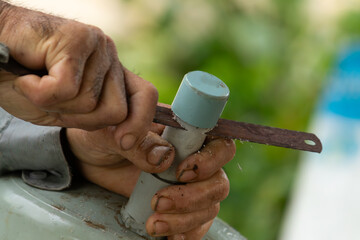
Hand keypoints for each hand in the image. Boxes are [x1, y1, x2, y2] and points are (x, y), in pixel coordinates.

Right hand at [0, 3, 157, 140]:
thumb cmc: (24, 80)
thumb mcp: (63, 110)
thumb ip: (94, 119)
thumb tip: (128, 140)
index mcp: (110, 73)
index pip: (145, 97)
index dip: (140, 122)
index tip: (124, 142)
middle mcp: (109, 56)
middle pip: (117, 110)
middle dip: (80, 118)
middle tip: (53, 100)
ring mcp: (96, 45)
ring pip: (90, 102)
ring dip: (55, 104)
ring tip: (37, 83)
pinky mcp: (76, 39)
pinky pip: (65, 89)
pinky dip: (39, 92)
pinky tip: (29, 76)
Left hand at [66, 124, 235, 239]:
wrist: (91, 158)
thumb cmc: (105, 136)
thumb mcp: (113, 133)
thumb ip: (140, 140)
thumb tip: (164, 157)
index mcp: (184, 133)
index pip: (218, 143)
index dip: (209, 160)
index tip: (180, 173)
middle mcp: (193, 159)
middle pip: (219, 180)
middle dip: (194, 196)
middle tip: (160, 202)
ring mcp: (189, 184)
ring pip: (211, 204)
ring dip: (186, 218)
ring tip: (153, 223)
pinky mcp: (180, 206)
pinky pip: (200, 223)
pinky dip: (188, 232)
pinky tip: (169, 235)